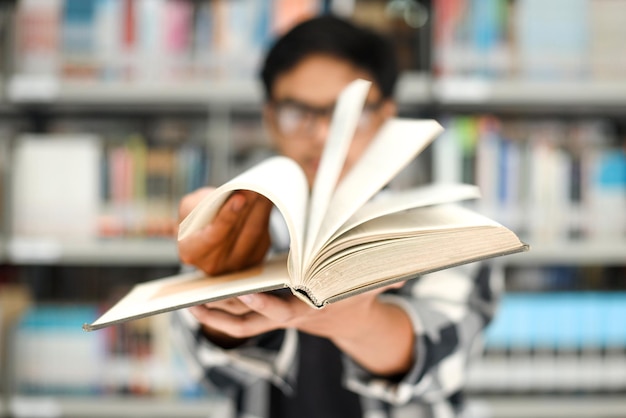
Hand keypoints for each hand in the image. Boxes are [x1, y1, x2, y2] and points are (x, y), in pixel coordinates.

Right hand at [177, 187, 272, 274]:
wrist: (207, 230)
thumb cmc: (196, 218)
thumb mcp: (190, 206)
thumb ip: (204, 203)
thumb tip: (229, 195)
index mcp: (192, 252)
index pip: (213, 237)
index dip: (227, 217)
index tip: (239, 198)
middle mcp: (214, 264)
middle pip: (239, 234)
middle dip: (249, 207)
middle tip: (256, 186)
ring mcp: (236, 264)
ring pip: (255, 234)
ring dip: (261, 209)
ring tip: (263, 189)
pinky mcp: (255, 258)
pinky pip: (264, 235)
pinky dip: (265, 215)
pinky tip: (266, 200)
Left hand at [189, 281, 412, 374]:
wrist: (348, 321)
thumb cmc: (356, 296)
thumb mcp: (371, 286)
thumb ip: (385, 278)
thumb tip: (402, 270)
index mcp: (310, 308)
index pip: (285, 310)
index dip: (268, 306)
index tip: (250, 297)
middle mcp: (289, 317)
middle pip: (253, 319)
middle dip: (229, 309)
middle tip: (203, 297)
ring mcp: (276, 319)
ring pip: (240, 324)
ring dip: (214, 315)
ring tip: (188, 301)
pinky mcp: (267, 317)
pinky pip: (238, 324)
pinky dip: (217, 318)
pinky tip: (197, 305)